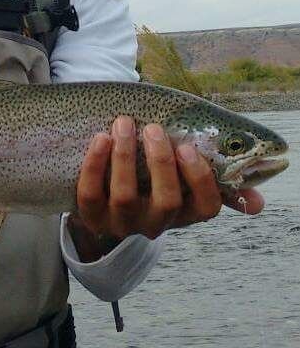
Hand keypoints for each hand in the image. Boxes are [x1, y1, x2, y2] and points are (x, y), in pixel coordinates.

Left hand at [70, 116, 263, 258]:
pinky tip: (99, 138)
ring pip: (126, 196)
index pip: (205, 207)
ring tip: (123, 123)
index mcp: (184, 214)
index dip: (199, 179)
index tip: (188, 148)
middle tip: (152, 128)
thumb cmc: (150, 182)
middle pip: (166, 201)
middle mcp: (155, 223)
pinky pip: (90, 193)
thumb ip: (213, 184)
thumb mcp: (181, 187)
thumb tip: (257, 203)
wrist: (103, 206)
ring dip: (125, 156)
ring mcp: (121, 223)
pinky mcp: (91, 216)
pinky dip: (94, 165)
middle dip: (160, 162)